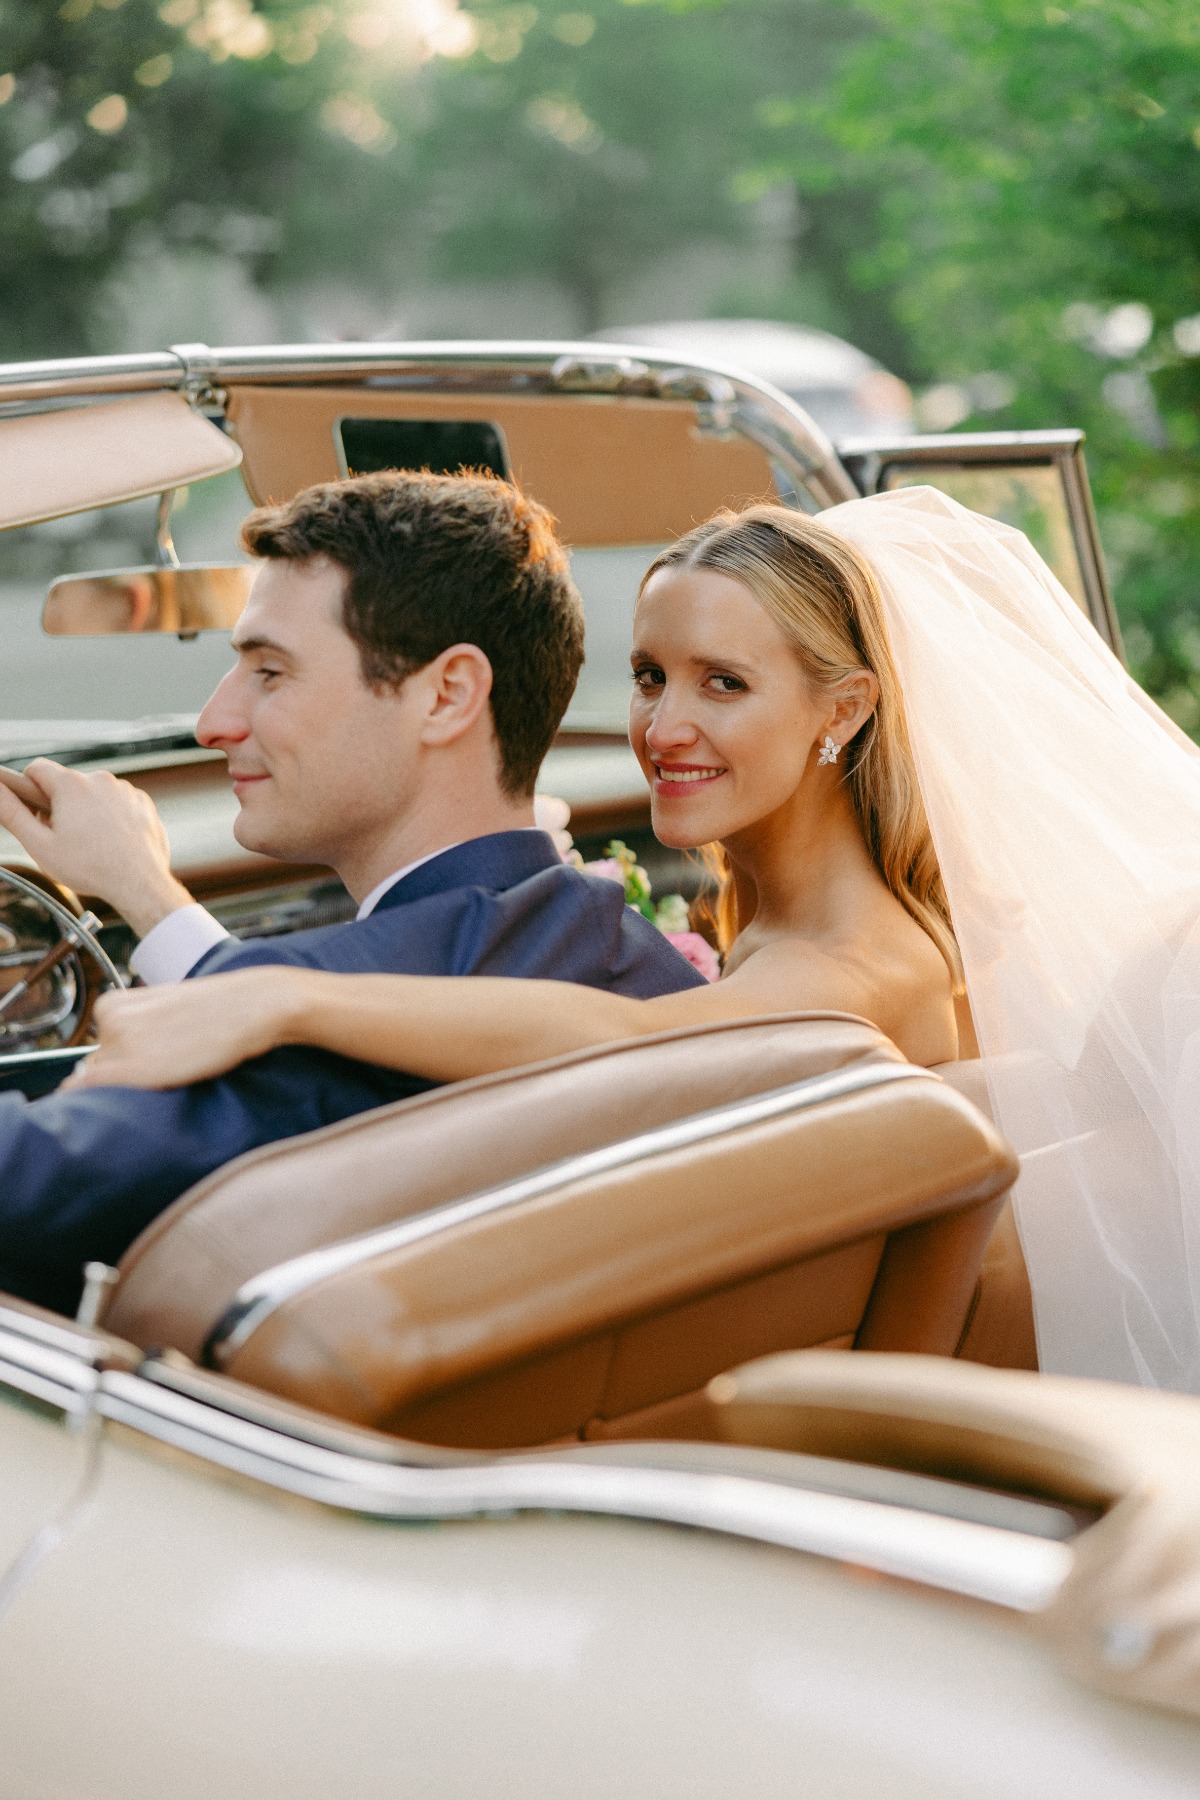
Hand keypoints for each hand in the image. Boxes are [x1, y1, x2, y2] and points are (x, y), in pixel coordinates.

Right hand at [0, 759, 193, 936]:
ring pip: (94, 793)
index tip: (33, 810)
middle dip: (59, 805)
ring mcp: (125, 790)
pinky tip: (112, 840)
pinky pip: (117, 802)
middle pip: (67, 783)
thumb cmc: (91, 869)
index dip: (29, 789)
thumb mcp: (40, 845)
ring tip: (91, 842)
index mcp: (72, 785)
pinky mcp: (142, 802)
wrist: (140, 884)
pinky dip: (111, 816)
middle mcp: (101, 779)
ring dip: (87, 810)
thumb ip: (12, 814)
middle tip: (63, 837)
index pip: (37, 769)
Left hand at [65, 967, 304, 1090]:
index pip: (100, 1051)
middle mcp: (107, 1022)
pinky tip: (166, 1076)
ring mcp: (118, 1043)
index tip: (161, 1050)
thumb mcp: (160, 1014)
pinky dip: (128, 1096)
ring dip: (136, 1083)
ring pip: (109, 1084)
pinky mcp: (133, 1067)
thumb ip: (130, 1035)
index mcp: (110, 1005)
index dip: (131, 1059)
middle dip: (128, 1072)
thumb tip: (88, 1077)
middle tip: (172, 1057)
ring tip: (176, 1063)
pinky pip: (106, 1094)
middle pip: (101, 1067)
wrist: (249, 1006)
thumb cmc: (214, 1012)